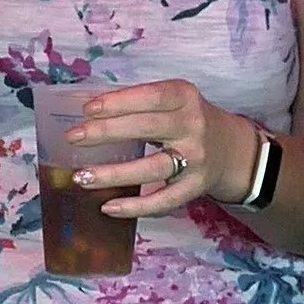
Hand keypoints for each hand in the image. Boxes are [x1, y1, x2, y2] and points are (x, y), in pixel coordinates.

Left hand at [61, 79, 258, 217]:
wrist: (229, 149)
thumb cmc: (187, 119)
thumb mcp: (174, 100)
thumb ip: (140, 103)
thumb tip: (90, 111)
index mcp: (185, 96)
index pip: (151, 96)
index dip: (119, 102)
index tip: (88, 109)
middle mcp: (193, 126)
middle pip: (147, 129)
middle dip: (107, 132)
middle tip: (74, 137)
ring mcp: (195, 160)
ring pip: (152, 168)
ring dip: (113, 173)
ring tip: (81, 176)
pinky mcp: (194, 188)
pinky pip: (162, 201)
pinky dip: (134, 206)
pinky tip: (108, 206)